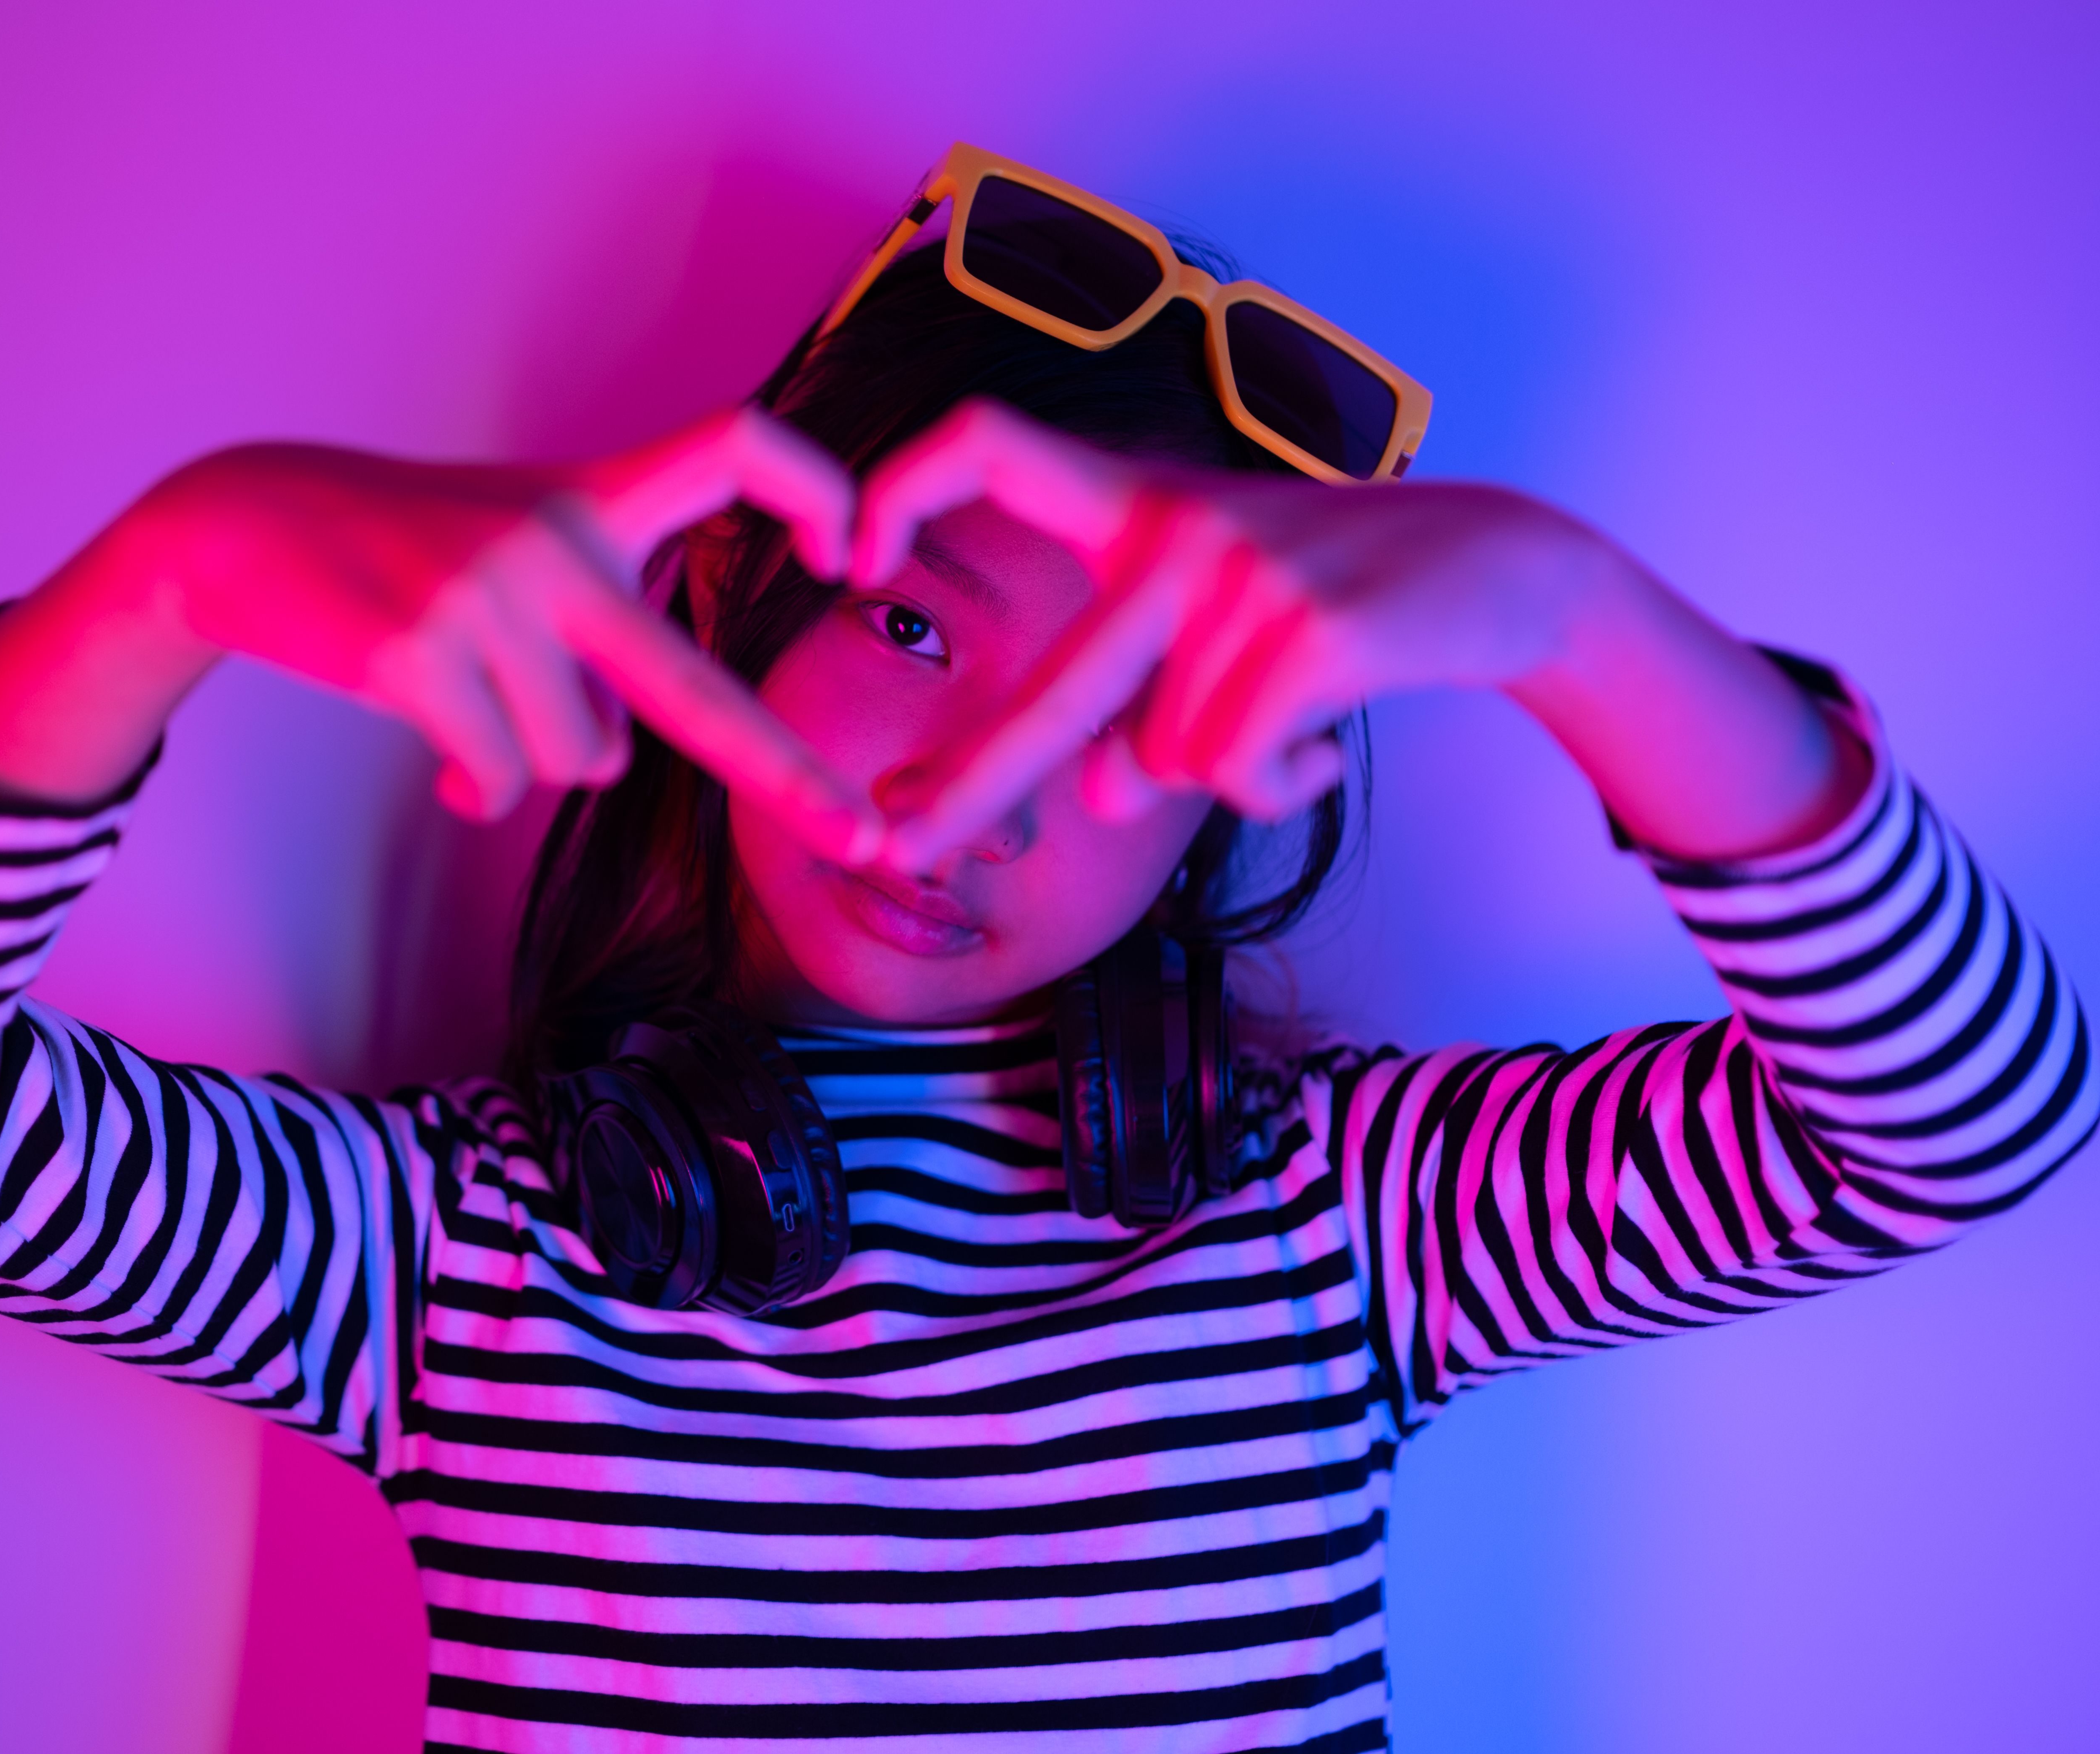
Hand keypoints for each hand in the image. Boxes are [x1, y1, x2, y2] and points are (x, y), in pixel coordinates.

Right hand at [0, 407, 882, 863]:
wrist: (245, 527)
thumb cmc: (405, 550)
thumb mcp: (516, 542)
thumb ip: (596, 622)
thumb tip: (606, 768)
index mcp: (595, 494)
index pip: (737, 447)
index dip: (814, 491)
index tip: (858, 553)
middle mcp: (557, 540)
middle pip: (694, 685)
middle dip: (786, 777)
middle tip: (866, 848)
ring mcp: (489, 599)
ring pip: (576, 759)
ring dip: (533, 756)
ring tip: (473, 703)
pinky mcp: (424, 658)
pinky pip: (499, 778)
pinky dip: (474, 785)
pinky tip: (437, 753)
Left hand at [852, 400, 1861, 869]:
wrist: (1503, 571)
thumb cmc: (1332, 610)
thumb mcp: (1216, 649)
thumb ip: (1137, 714)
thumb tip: (1095, 795)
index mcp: (1135, 508)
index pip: (988, 444)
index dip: (903, 485)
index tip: (847, 552)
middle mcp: (1173, 528)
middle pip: (1051, 684)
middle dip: (970, 780)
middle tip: (891, 844)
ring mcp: (1242, 572)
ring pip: (1169, 756)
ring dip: (1225, 776)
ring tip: (1290, 726)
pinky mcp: (1312, 628)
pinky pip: (1238, 769)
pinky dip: (1276, 787)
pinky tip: (1319, 747)